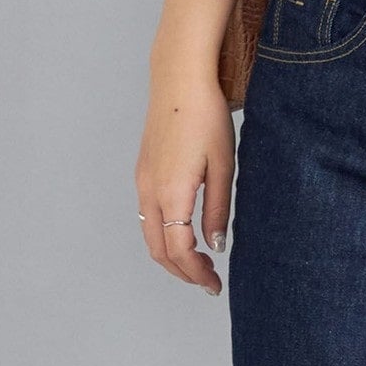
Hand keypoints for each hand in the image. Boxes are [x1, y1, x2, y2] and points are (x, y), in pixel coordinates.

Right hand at [135, 64, 234, 294]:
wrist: (179, 80)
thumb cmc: (206, 116)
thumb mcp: (222, 164)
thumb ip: (217, 208)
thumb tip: (214, 245)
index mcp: (171, 193)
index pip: (178, 251)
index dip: (195, 274)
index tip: (214, 285)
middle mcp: (149, 191)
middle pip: (158, 250)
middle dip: (181, 272)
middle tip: (207, 282)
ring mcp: (142, 181)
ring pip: (149, 234)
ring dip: (170, 255)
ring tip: (197, 262)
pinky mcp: (143, 171)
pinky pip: (147, 216)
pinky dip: (163, 235)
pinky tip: (184, 232)